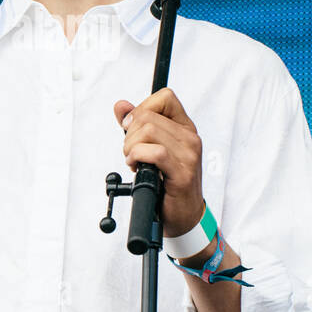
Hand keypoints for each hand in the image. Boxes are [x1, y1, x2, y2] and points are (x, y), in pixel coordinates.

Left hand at [113, 88, 204, 237]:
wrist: (183, 215)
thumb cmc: (167, 182)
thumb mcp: (151, 148)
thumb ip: (135, 125)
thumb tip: (120, 105)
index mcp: (185, 127)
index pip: (165, 97)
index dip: (142, 108)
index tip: (131, 127)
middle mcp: (190, 138)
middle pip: (148, 116)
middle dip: (129, 133)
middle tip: (131, 152)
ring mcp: (189, 154)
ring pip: (148, 131)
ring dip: (131, 147)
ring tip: (133, 161)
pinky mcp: (183, 173)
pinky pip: (154, 153)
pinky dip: (137, 157)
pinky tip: (136, 167)